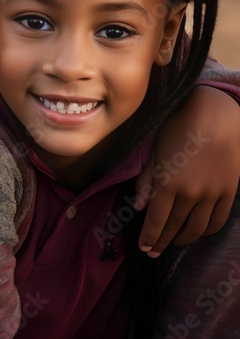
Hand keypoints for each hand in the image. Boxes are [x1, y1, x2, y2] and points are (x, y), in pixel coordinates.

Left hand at [135, 85, 239, 255]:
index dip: (150, 237)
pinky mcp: (229, 192)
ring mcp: (212, 195)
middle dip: (162, 241)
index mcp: (167, 183)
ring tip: (174, 243)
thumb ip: (147, 181)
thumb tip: (140, 207)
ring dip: (184, 239)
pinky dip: (206, 231)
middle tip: (154, 251)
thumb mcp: (155, 153)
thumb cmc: (178, 130)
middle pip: (175, 227)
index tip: (144, 248)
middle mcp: (190, 194)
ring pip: (196, 228)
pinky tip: (198, 232)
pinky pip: (217, 221)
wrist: (215, 118)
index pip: (156, 220)